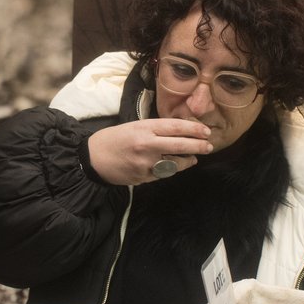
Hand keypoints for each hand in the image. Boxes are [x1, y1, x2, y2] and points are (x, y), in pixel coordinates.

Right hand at [86, 119, 212, 184]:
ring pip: (175, 163)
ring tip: (192, 158)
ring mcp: (146, 163)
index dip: (194, 129)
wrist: (94, 158)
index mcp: (145, 128)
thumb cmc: (115, 138)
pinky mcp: (143, 177)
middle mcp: (147, 145)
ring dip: (187, 161)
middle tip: (209, 146)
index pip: (176, 127)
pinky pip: (164, 174)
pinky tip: (174, 166)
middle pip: (180, 145)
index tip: (206, 131)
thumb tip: (180, 131)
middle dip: (198, 146)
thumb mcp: (135, 126)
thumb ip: (156, 129)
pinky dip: (171, 169)